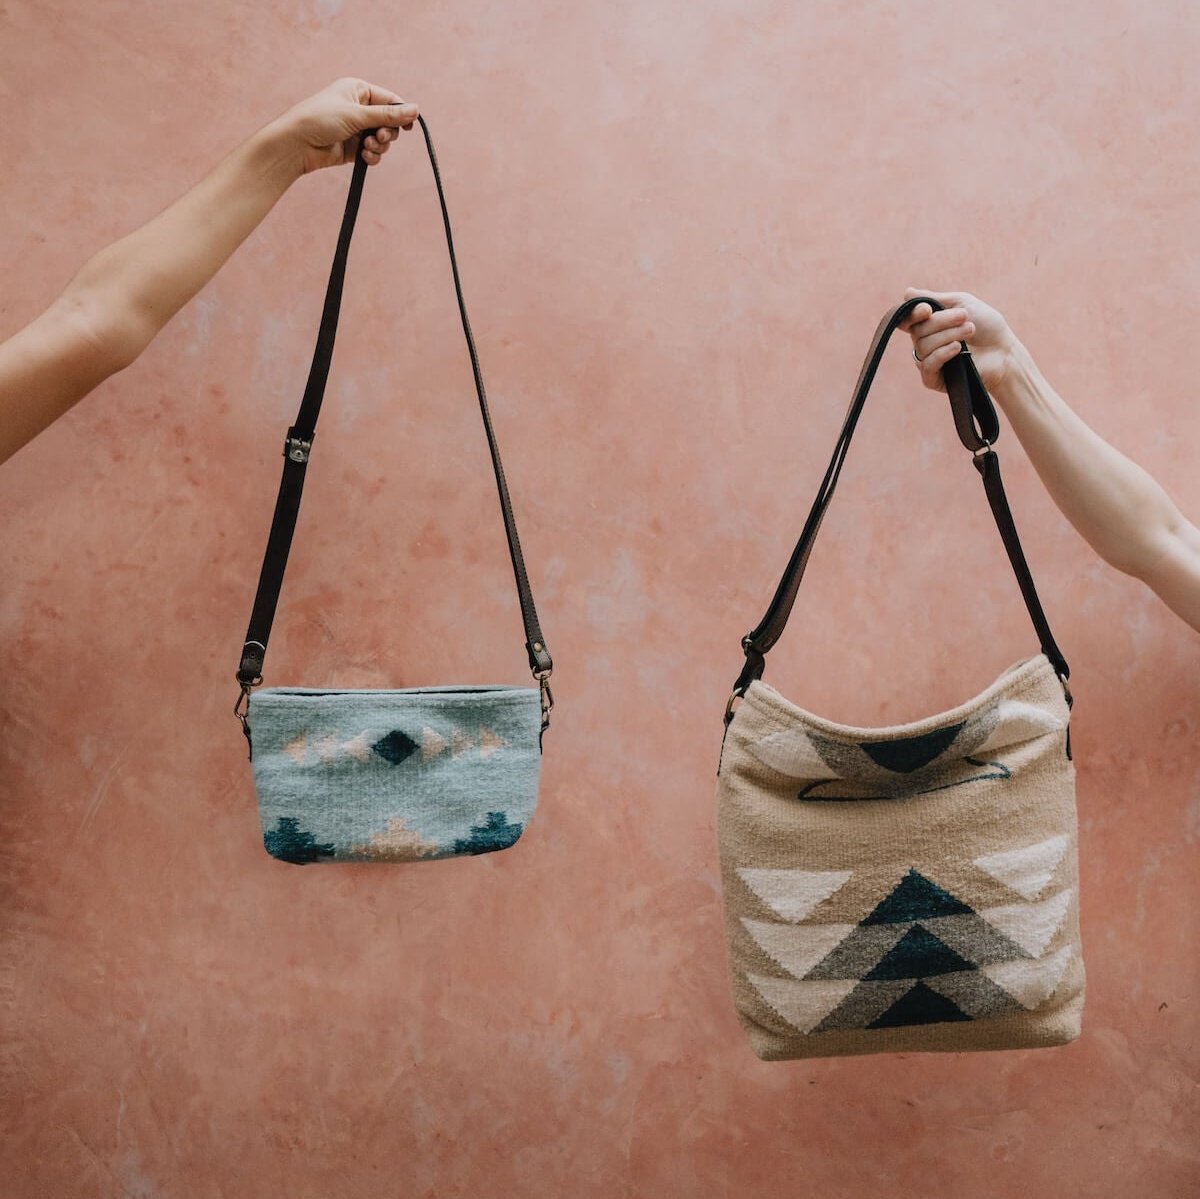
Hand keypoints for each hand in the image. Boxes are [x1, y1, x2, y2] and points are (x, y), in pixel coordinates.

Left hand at [269, 77, 419, 174]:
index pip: (390, 100)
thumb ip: (388, 115)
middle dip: (387, 132)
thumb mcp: (357, 114)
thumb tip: (416, 110)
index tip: (409, 126)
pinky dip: (372, 156)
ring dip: (379, 146)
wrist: (297, 144)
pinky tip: (364, 157)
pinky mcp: (354, 148)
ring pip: (383, 139)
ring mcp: (357, 129)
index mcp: (359, 91)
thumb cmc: (321, 119)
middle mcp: (359, 108)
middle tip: (379, 137)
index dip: (401, 113)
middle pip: (389, 122)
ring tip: (366, 147)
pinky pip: (374, 152)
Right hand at [900, 287, 1019, 393]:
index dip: (912, 314)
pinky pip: (927, 365)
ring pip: (923, 346)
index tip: (927, 309)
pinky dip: (942, 354)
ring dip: (949, 335)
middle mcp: (924, 342)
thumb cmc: (986, 326)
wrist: (1004, 351)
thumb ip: (934, 298)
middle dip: (942, 321)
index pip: (907, 320)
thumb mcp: (961, 303)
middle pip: (917, 331)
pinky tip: (958, 349)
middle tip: (965, 317)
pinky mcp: (933, 379)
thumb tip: (907, 292)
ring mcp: (927, 361)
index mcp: (928, 325)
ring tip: (970, 330)